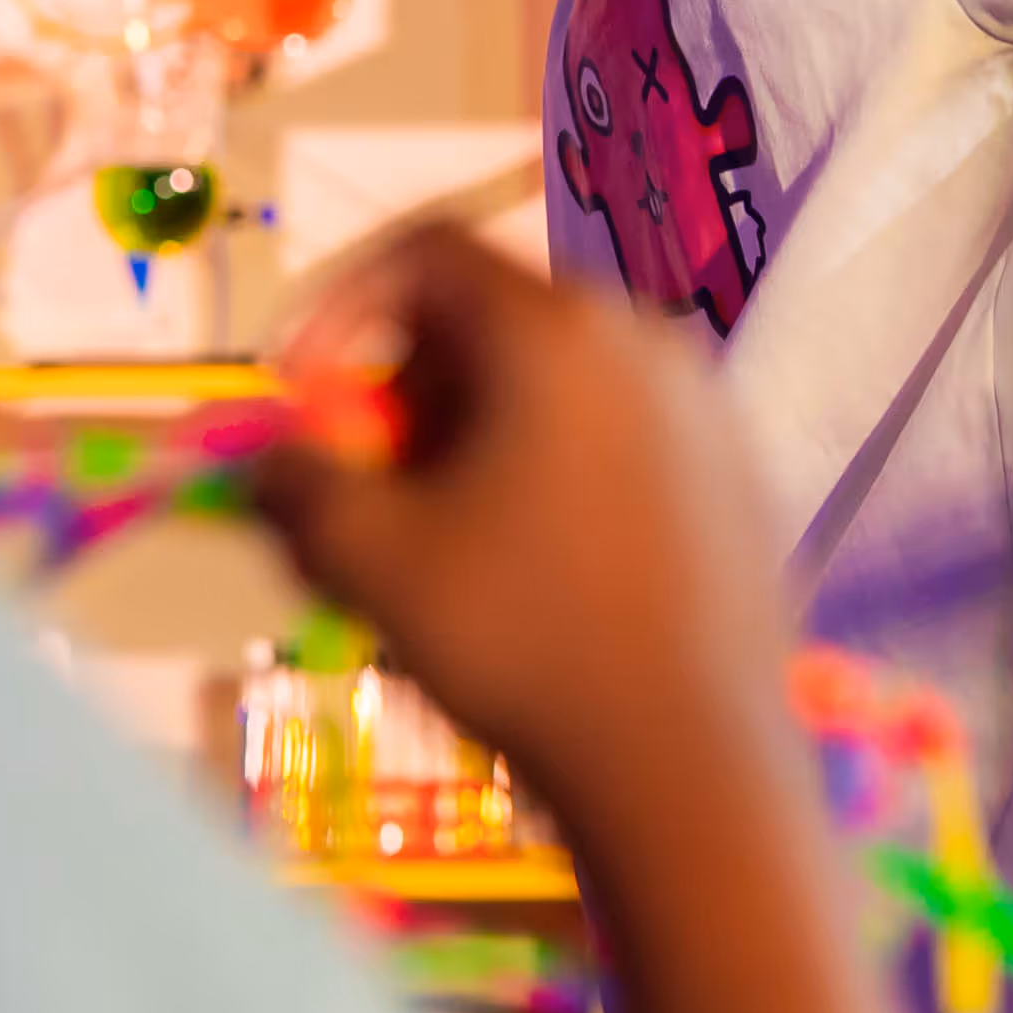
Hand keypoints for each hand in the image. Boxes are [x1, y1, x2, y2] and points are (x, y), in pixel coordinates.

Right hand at [248, 222, 797, 855]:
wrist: (688, 761)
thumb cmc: (521, 640)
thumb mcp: (372, 560)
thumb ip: (298, 486)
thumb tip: (271, 460)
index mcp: (557, 328)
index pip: (425, 251)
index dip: (337, 306)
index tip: (300, 395)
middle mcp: (647, 337)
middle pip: (495, 317)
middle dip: (409, 387)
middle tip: (370, 483)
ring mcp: (708, 407)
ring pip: (561, 384)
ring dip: (480, 435)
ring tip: (443, 541)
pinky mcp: (741, 477)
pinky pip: (622, 437)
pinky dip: (555, 472)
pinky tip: (536, 573)